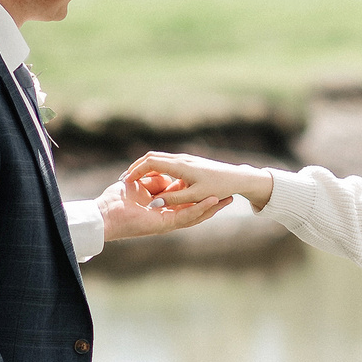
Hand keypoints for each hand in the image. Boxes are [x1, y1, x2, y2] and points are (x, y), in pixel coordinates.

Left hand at [97, 169, 230, 240]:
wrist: (105, 213)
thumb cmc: (117, 199)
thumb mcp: (140, 184)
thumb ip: (154, 180)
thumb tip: (165, 176)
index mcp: (164, 208)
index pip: (188, 202)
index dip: (202, 195)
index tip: (217, 187)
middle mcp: (168, 216)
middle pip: (196, 211)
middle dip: (214, 205)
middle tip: (231, 197)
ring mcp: (167, 222)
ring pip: (195, 215)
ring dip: (211, 208)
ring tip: (227, 199)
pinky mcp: (164, 224)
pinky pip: (186, 216)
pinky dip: (199, 209)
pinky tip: (211, 201)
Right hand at [124, 152, 277, 211]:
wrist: (237, 177)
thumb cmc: (217, 188)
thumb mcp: (194, 197)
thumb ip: (173, 200)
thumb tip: (156, 203)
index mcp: (179, 167)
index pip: (150, 162)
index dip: (135, 170)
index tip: (125, 180)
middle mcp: (180, 160)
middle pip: (152, 158)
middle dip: (136, 168)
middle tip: (124, 179)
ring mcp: (185, 160)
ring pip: (159, 160)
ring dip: (146, 168)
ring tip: (133, 179)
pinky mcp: (189, 163)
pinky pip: (167, 164)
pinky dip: (156, 170)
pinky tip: (154, 180)